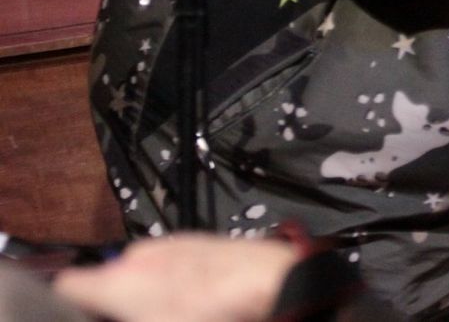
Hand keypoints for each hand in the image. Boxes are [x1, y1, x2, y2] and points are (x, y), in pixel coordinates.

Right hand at [52, 234, 297, 321]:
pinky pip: (173, 266)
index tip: (82, 317)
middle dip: (117, 307)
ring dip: (149, 296)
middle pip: (109, 283)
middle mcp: (139, 255)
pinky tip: (200, 305)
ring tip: (176, 315)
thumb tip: (122, 310)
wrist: (273, 284)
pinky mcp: (200, 242)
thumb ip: (124, 312)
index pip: (67, 286)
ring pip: (143, 273)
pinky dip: (176, 284)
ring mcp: (172, 245)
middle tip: (136, 318)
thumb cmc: (211, 315)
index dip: (70, 306)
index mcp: (118, 281)